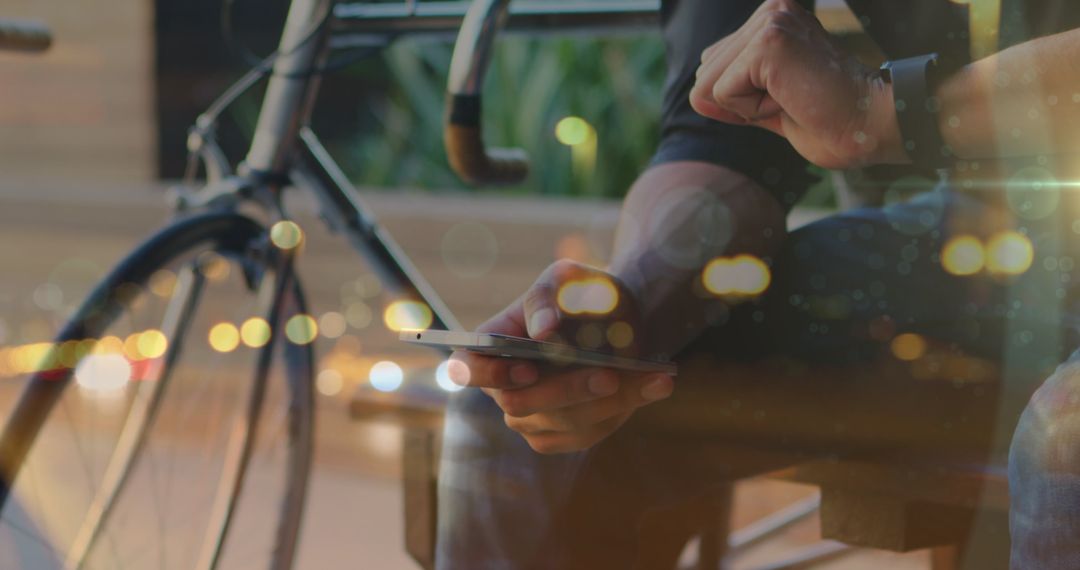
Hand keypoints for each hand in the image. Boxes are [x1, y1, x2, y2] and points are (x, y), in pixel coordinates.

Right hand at [448, 259, 674, 453]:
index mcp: (492, 345)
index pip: (466, 369)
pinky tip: (656, 386)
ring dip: (610, 401)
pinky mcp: (565, 434)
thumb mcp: (564, 278)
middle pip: (521, 404)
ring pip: (564, 422)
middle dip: (568, 390)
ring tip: (655, 377)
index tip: (526, 367)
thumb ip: (547, 298)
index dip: (489, 375)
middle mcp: (505, 386)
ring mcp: (532, 416)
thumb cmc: (581, 291)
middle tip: (608, 375)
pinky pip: (589, 433)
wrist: (618, 315)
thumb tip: (544, 330)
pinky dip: (626, 409)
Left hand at [689, 0, 905, 167]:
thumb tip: (693, 97)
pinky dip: (753, 111)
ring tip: (793, 99)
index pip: (713, 67)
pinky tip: (792, 99)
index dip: (740, 100)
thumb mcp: (769, 106)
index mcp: (772, 21)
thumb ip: (732, 97)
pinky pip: (724, 93)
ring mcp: (769, 22)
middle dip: (741, 104)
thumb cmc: (832, 122)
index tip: (790, 97)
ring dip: (748, 108)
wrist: (870, 126)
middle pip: (705, 76)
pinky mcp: (768, 41)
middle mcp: (770, 12)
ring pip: (711, 85)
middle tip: (794, 100)